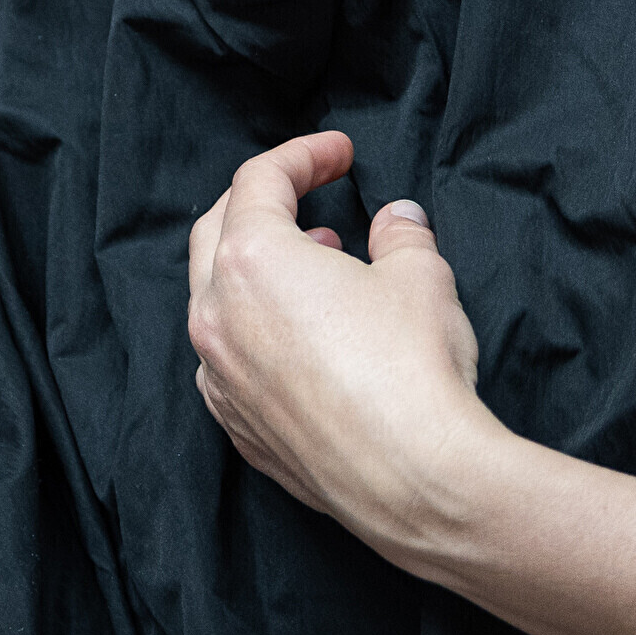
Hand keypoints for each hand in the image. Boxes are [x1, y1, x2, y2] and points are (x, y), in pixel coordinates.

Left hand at [185, 131, 499, 556]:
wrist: (416, 481)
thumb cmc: (413, 368)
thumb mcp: (420, 276)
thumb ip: (400, 236)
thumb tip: (398, 220)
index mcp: (250, 261)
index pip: (259, 182)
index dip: (302, 156)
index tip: (339, 154)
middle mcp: (215, 314)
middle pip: (217, 232)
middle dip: (263, 204)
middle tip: (311, 193)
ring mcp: (218, 375)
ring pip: (216, 300)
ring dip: (259, 272)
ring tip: (321, 264)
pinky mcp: (236, 425)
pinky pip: (230, 360)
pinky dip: (257, 332)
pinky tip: (305, 338)